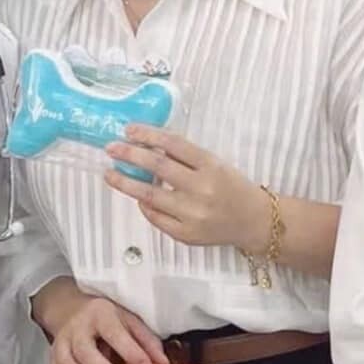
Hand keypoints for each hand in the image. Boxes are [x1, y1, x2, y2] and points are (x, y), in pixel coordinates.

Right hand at [37, 279, 168, 363]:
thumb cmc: (108, 320)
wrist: (73, 311)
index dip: (131, 352)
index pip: (114, 333)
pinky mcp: (52, 359)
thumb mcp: (130, 321)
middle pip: (84, 352)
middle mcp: (77, 327)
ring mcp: (61, 343)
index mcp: (100, 314)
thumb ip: (148, 341)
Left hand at [104, 126, 269, 253]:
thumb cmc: (232, 188)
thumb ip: (186, 158)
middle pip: (157, 166)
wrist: (253, 221)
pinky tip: (136, 196)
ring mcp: (192, 214)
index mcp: (211, 166)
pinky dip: (143, 205)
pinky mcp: (186, 234)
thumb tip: (149, 147)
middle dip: (130, 155)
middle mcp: (201, 189)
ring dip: (126, 182)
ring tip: (110, 173)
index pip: (173, 144)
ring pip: (150, 195)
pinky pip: (156, 217)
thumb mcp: (216, 164)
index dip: (148, 135)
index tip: (129, 130)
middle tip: (111, 148)